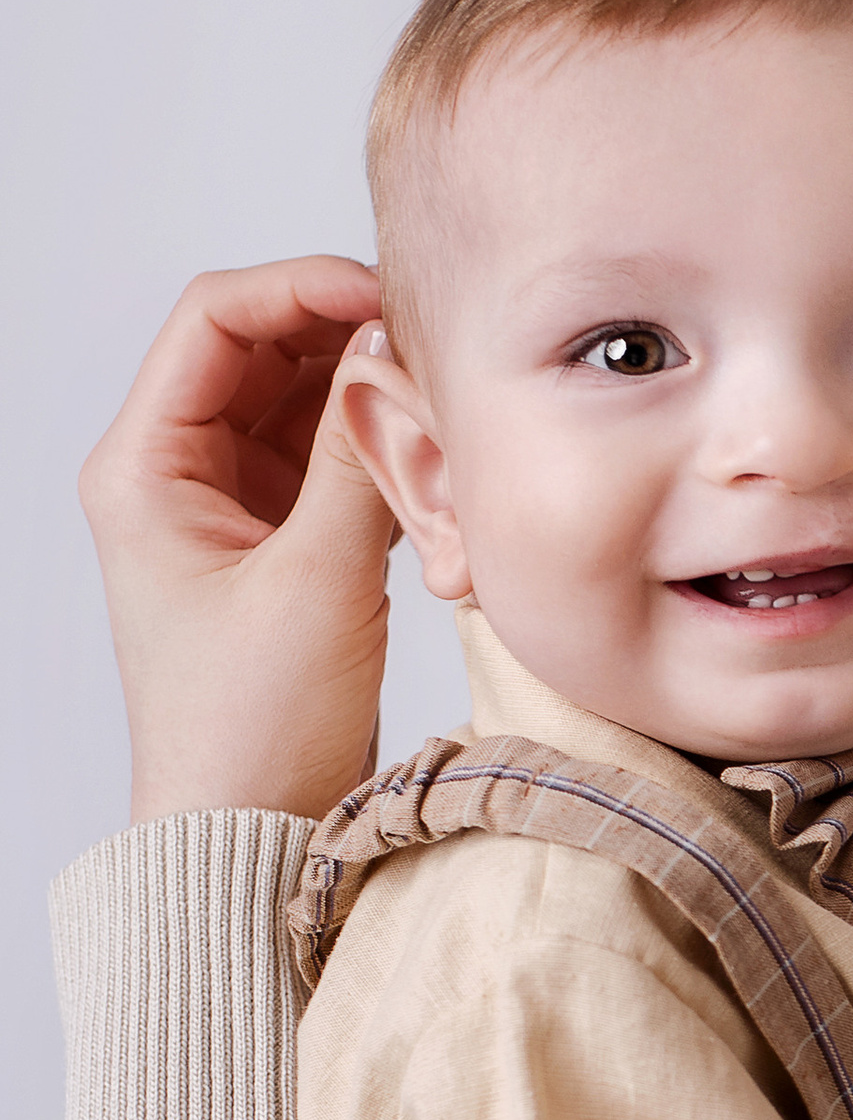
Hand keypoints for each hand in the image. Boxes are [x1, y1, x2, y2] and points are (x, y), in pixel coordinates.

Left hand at [78, 257, 398, 824]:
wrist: (251, 832)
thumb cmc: (252, 729)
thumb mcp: (316, 581)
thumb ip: (357, 456)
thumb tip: (395, 353)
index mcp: (143, 468)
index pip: (214, 320)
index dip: (302, 287)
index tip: (388, 298)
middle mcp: (176, 473)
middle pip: (263, 348)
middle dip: (349, 337)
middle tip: (434, 350)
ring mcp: (229, 505)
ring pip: (306, 400)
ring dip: (373, 395)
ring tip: (442, 412)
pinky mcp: (279, 542)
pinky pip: (333, 458)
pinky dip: (382, 449)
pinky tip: (433, 463)